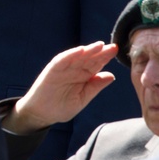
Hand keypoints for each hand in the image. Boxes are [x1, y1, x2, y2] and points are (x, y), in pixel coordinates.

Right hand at [3, 42, 117, 134]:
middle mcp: (75, 70)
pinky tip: (80, 50)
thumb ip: (95, 87)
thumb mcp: (82, 98)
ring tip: (99, 45)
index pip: (96, 64)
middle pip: (89, 58)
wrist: (42, 114)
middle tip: (113, 47)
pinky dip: (71, 54)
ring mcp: (64, 68)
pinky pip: (62, 60)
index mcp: (84, 76)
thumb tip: (111, 76)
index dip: (105, 58)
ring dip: (88, 50)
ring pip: (77, 56)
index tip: (116, 52)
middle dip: (101, 52)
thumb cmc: (61, 107)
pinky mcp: (53, 69)